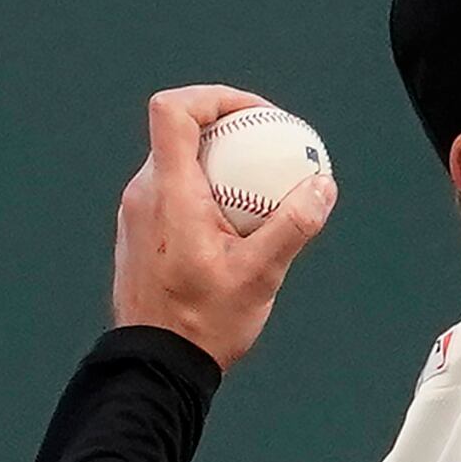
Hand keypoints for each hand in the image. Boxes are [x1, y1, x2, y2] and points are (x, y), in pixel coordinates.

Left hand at [111, 84, 335, 369]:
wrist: (155, 365)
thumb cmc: (200, 326)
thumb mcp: (259, 276)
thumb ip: (293, 225)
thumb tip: (322, 187)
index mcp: (169, 193)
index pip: (173, 110)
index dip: (214, 96)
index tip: (254, 114)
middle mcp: (145, 193)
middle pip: (181, 130)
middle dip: (231, 128)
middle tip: (271, 147)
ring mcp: (138, 212)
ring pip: (180, 161)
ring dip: (221, 161)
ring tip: (260, 186)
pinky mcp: (142, 231)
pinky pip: (175, 190)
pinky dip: (208, 188)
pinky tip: (238, 220)